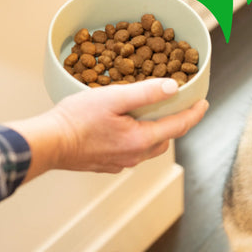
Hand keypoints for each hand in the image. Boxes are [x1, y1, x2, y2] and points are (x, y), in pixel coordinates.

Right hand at [6, 78, 208, 180]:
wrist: (47, 144)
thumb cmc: (76, 120)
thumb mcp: (113, 98)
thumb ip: (146, 93)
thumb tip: (173, 87)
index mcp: (141, 140)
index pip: (179, 126)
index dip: (195, 114)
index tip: (204, 103)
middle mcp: (136, 156)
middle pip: (166, 138)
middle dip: (176, 123)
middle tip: (179, 106)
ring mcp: (122, 162)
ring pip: (149, 146)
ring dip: (156, 131)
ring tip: (154, 114)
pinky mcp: (109, 164)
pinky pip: (133, 151)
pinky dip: (139, 138)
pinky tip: (128, 127)